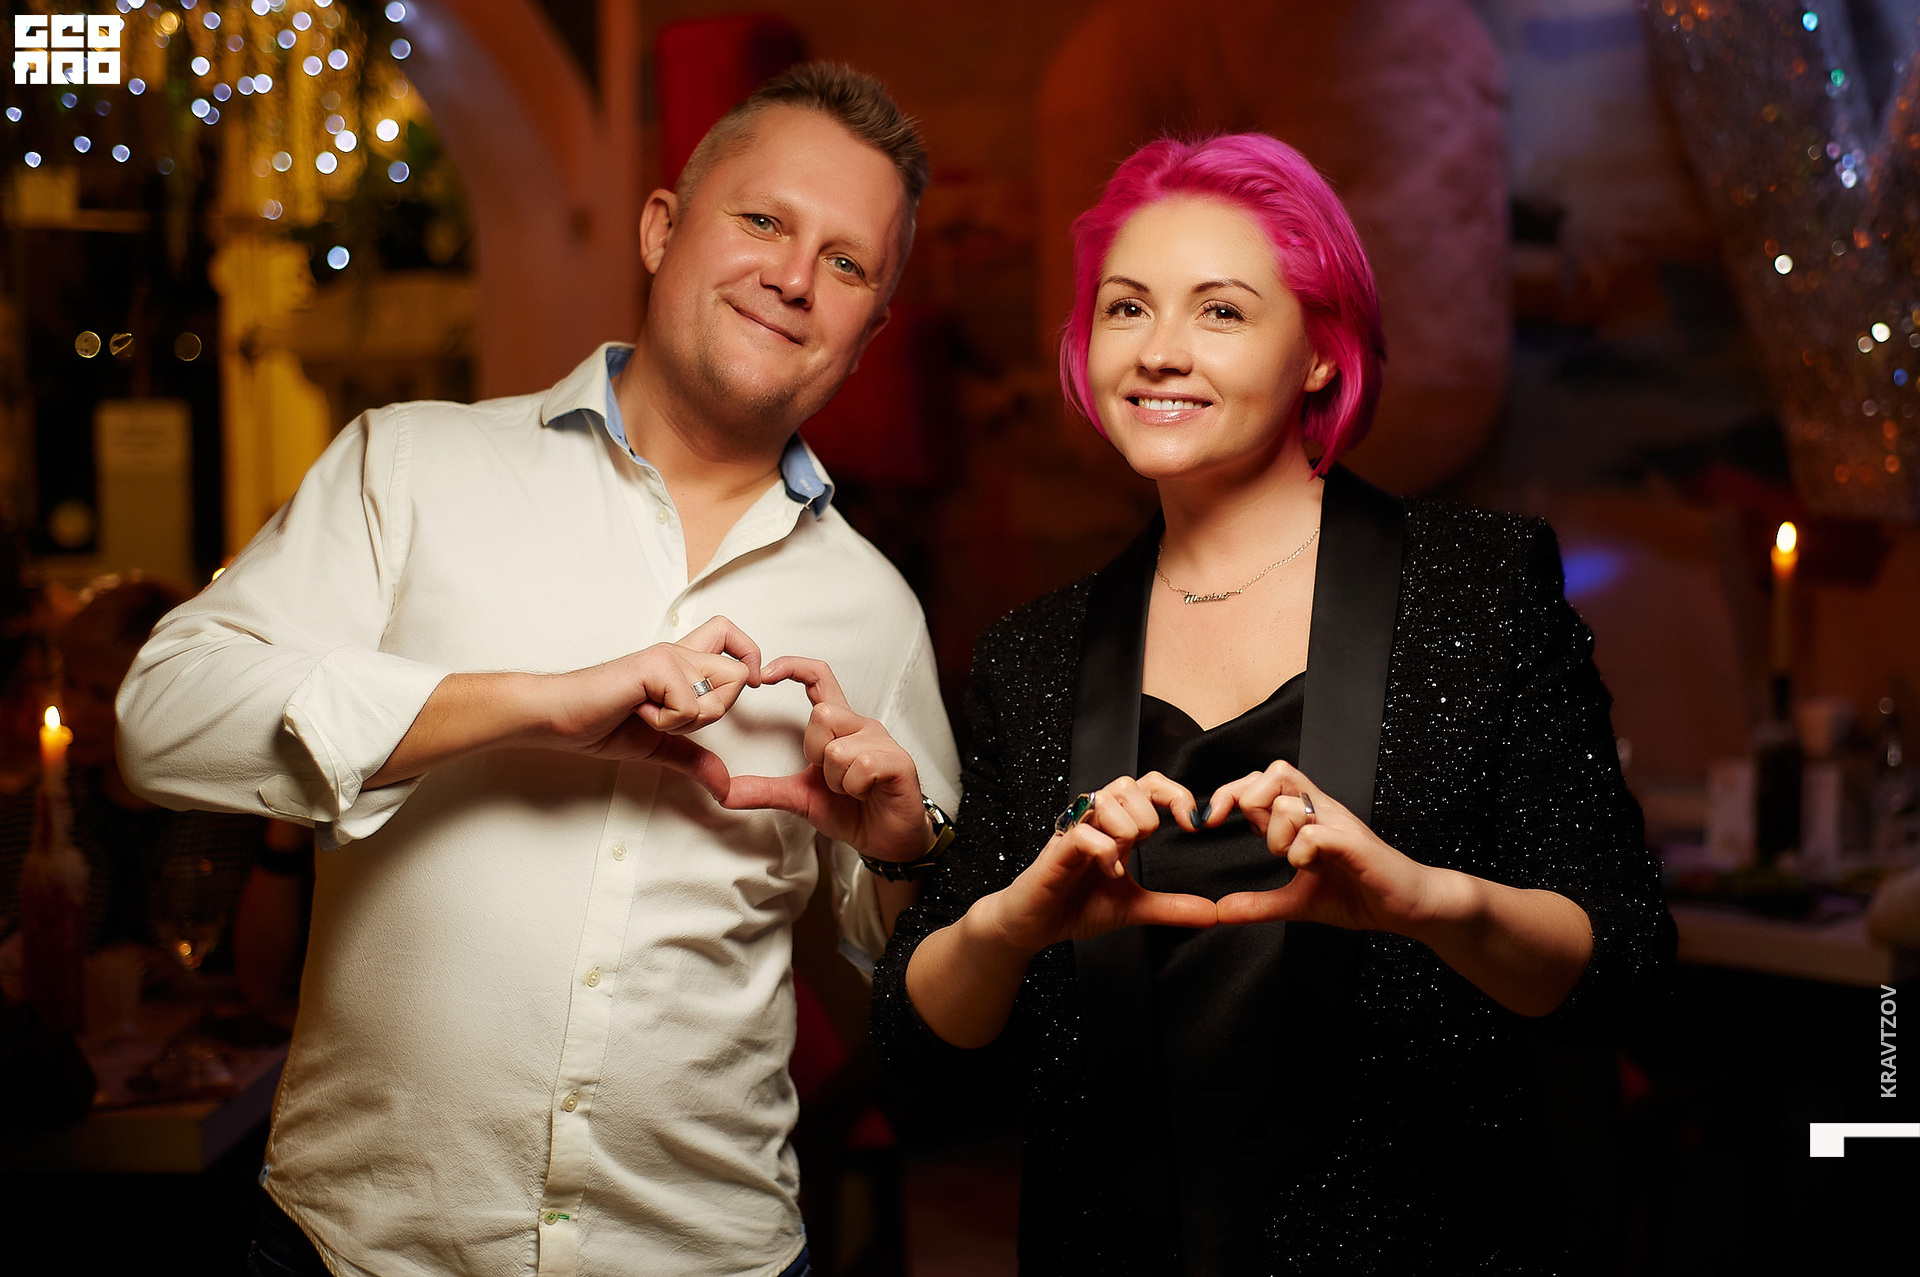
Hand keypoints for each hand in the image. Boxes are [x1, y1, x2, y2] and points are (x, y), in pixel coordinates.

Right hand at [540, 616, 763, 798]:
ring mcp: (668, 656)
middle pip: (739, 674)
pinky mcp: (655, 666)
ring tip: (650, 714)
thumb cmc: (600, 722)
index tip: (746, 684)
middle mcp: (679, 653)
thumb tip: (724, 786)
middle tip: (674, 717)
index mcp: (681, 665)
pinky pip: (690, 705)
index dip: (749, 655)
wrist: (558, 717)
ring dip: (689, 718)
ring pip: (720, 692)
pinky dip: (666, 721)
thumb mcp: (659, 745)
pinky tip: (637, 712)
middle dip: (717, 710)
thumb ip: (694, 758)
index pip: (730, 635)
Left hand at [718, 656, 931, 858]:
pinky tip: (867, 794)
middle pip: (823, 714)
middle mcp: (861, 725)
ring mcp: (883, 742)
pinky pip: (862, 766)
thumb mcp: (799, 798)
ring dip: (837, 779)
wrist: (887, 840)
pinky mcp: (899, 762)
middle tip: (830, 777)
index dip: (793, 667)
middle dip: (816, 753)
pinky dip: (855, 788)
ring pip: (839, 748)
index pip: (819, 677)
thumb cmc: (851, 811)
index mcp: (839, 725)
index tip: (765, 676)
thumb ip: (765, 790)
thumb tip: (724, 792)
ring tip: (852, 790)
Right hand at [971, 772, 1216, 955]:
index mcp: (1114, 825)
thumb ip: (1172, 907)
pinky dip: (1105, 853)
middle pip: (1130, 784)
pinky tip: (1109, 872)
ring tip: (1120, 861)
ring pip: (1108, 799)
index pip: (1149, 785)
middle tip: (1142, 848)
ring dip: (1125, 830)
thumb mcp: (1134, 906)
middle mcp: (1094, 820)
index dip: (1175, 795)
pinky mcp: (1057, 849)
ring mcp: (1074, 830)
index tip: (1193, 823)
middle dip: (1148, 817)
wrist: (1032, 926)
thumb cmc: (1075, 906)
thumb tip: (1212, 914)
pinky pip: (1086, 833)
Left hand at [1207, 760, 1442, 934]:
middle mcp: (1321, 810)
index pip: (1262, 779)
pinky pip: (1314, 833)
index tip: (1211, 821)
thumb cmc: (1358, 894)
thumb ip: (1260, 904)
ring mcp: (1338, 823)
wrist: (1408, 906)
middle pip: (1273, 772)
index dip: (1231, 792)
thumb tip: (1221, 910)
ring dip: (1277, 835)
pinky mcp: (1353, 844)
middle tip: (1258, 838)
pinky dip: (1301, 852)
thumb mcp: (1297, 902)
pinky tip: (1311, 869)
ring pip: (1288, 801)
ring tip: (1294, 860)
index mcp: (1306, 816)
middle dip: (1250, 804)